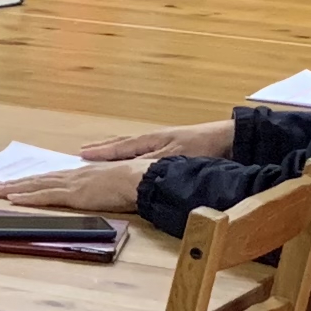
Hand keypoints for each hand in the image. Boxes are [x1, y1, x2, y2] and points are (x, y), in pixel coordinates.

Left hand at [5, 159, 148, 215]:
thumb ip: (102, 187)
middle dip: (18, 183)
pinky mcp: (72, 195)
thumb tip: (99, 191)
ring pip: (37, 185)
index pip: (53, 177)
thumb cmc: (134, 182)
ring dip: (15, 188)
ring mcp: (71, 184)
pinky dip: (27, 197)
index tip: (21, 181)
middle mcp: (73, 176)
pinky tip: (13, 199)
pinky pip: (45, 196)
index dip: (35, 180)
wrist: (140, 180)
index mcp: (83, 174)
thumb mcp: (114, 183)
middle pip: (40, 179)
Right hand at [73, 120, 231, 162]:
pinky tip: (130, 154)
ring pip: (129, 145)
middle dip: (101, 148)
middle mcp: (151, 140)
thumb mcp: (172, 159)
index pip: (118, 148)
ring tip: (99, 150)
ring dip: (112, 148)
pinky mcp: (171, 146)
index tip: (82, 154)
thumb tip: (124, 170)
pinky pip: (140, 148)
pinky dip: (128, 151)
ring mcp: (160, 142)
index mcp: (149, 141)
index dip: (100, 153)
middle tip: (83, 150)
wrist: (228, 140)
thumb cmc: (201, 148)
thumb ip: (148, 165)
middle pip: (120, 144)